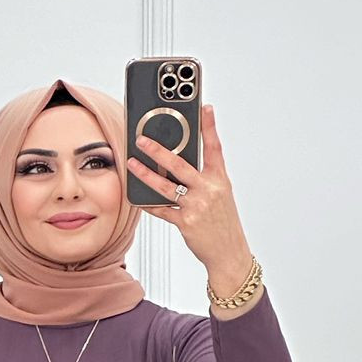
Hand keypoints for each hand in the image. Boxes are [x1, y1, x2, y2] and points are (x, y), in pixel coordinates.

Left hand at [126, 103, 250, 278]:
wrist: (229, 253)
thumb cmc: (224, 223)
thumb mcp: (221, 196)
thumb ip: (204, 178)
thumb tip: (179, 165)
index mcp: (220, 180)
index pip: (215, 148)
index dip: (210, 127)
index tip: (205, 108)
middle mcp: (208, 190)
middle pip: (180, 165)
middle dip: (159, 150)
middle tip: (143, 139)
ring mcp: (196, 207)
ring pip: (166, 186)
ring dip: (146, 174)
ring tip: (132, 164)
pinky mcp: (185, 223)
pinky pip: (162, 210)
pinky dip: (149, 204)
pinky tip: (138, 198)